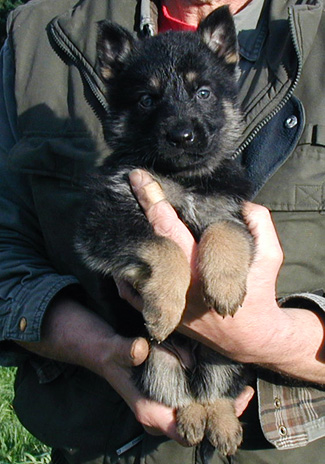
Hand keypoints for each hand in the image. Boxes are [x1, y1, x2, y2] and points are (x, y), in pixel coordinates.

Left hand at [125, 169, 282, 360]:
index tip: (141, 178)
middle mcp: (179, 287)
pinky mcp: (162, 315)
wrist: (250, 337)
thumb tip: (243, 203)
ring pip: (134, 270)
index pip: (171, 228)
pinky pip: (133, 294)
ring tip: (123, 214)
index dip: (154, 200)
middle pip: (147, 243)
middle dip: (138, 211)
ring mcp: (167, 303)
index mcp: (202, 271)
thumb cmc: (259, 294)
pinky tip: (125, 255)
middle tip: (130, 184)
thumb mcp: (270, 258)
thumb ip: (260, 226)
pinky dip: (125, 274)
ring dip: (127, 242)